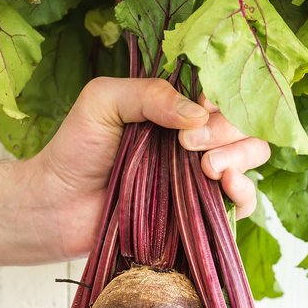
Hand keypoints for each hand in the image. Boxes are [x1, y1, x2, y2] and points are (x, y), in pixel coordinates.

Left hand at [24, 78, 269, 262]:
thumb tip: (199, 114)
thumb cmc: (75, 149)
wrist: (56, 206)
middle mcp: (196, 138)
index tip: (199, 110)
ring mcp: (200, 176)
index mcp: (177, 108)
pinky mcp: (200, 213)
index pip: (222, 93)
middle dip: (226, 131)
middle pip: (242, 123)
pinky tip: (226, 186)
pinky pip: (243, 203)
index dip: (221, 99)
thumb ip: (149, 94)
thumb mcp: (104, 101)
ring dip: (239, 156)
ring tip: (208, 168)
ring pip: (251, 156)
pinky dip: (245, 192)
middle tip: (188, 145)